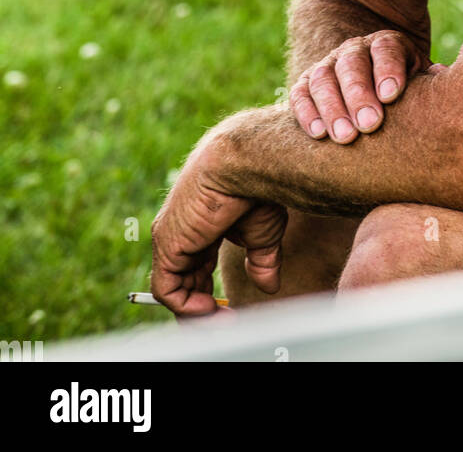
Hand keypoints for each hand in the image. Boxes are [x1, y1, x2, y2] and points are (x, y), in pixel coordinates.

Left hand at [150, 143, 286, 316]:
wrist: (246, 165)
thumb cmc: (256, 189)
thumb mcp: (262, 234)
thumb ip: (261, 260)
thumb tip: (269, 285)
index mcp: (201, 227)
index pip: (196, 270)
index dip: (211, 294)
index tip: (233, 312)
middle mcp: (181, 234)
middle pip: (184, 284)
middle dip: (205, 310)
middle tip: (229, 324)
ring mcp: (171, 239)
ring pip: (174, 291)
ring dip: (198, 314)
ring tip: (224, 322)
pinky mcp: (167, 244)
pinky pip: (167, 291)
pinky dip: (186, 307)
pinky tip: (210, 309)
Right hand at [290, 30, 444, 142]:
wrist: (377, 90)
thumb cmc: (407, 94)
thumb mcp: (422, 82)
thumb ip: (431, 82)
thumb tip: (442, 77)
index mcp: (387, 45)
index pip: (386, 49)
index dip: (388, 69)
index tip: (392, 95)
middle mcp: (354, 51)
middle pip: (352, 64)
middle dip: (359, 93)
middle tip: (370, 124)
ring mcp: (328, 66)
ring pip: (323, 78)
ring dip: (332, 107)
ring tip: (344, 137)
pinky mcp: (306, 85)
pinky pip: (300, 94)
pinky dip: (306, 113)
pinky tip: (318, 135)